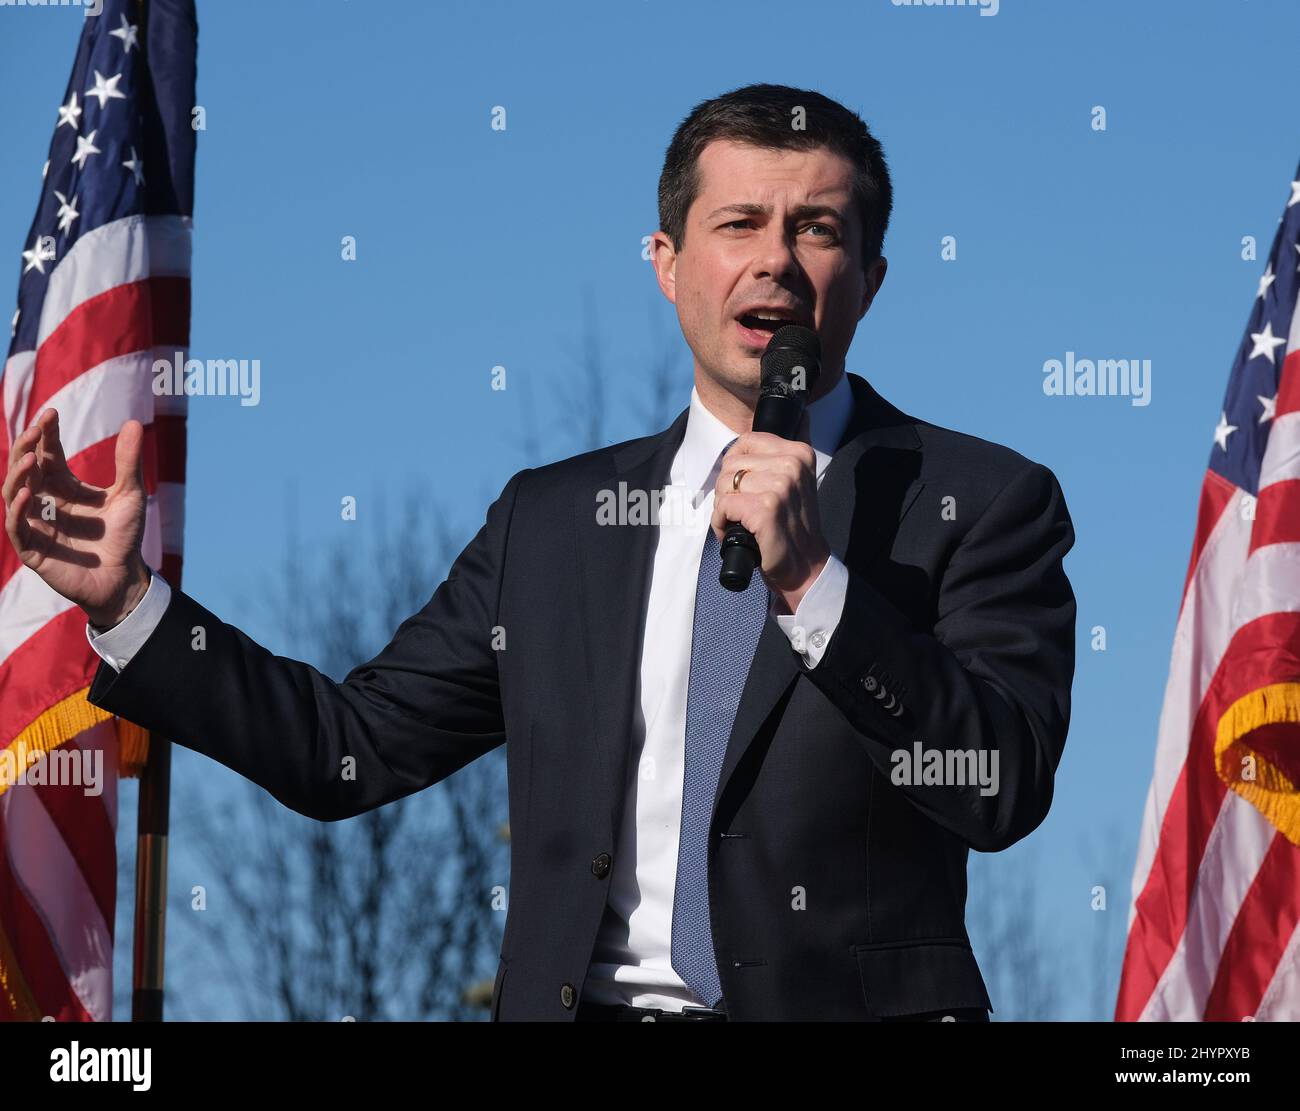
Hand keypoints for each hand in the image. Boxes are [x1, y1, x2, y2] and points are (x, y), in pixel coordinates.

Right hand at [3, 409, 150, 628]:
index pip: (47, 453)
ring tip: (30, 458)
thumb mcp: (130, 494)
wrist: (126, 577)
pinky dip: (17, 510)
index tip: (51, 413)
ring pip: (13, 494)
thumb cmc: (124, 535)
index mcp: (63, 486)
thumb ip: (128, 461)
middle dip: (26, 448)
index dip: (45, 434)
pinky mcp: (33, 549)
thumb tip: (135, 421)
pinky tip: (26, 493)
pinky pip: (17, 527)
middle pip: (25, 468)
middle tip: (35, 429)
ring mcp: (36, 524)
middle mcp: (45, 501)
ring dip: (18, 475)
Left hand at [710, 430, 829, 613]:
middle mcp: (792, 464)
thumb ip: (799, 443)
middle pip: (730, 464)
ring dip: (724, 508)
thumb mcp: (800, 479)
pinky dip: (721, 522)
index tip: (746, 488)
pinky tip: (737, 532)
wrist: (804, 565)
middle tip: (743, 510)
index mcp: (799, 451)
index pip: (744, 441)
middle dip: (726, 490)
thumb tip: (803, 412)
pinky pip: (724, 505)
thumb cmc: (793, 523)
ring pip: (724, 484)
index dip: (734, 467)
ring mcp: (780, 485)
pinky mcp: (766, 508)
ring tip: (742, 522)